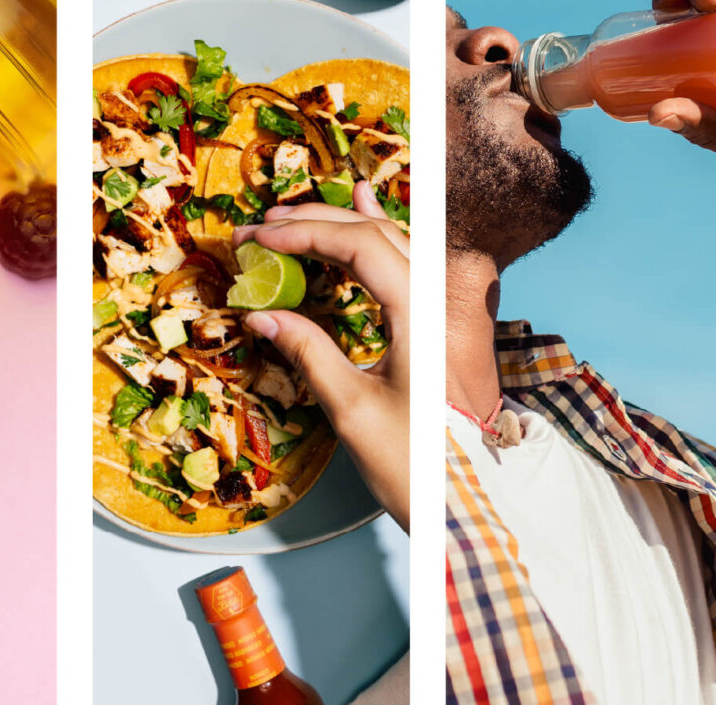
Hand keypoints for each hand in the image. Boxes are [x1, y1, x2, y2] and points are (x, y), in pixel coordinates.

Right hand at [232, 181, 410, 531]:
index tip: (257, 239)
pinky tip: (366, 210)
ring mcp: (438, 311)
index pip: (360, 248)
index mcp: (420, 315)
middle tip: (259, 228)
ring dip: (340, 226)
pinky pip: (403, 263)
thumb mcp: (351, 409)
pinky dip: (375, 237)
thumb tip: (260, 314)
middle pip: (374, 235)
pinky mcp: (432, 324)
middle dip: (313, 224)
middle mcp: (435, 301)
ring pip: (390, 243)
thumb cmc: (411, 465)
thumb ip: (308, 352)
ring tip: (293, 218)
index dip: (304, 234)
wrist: (459, 506)